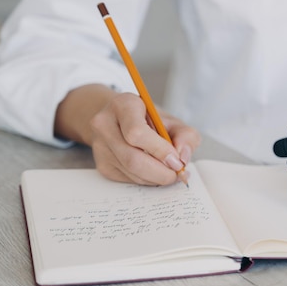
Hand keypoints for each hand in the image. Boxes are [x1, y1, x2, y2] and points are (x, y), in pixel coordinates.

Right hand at [55, 84, 200, 184]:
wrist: (122, 120)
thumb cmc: (150, 120)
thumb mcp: (172, 121)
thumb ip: (186, 136)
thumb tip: (183, 158)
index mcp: (123, 105)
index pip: (137, 133)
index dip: (160, 151)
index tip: (177, 160)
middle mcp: (105, 124)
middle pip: (132, 159)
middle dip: (161, 172)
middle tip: (177, 173)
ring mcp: (100, 146)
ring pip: (131, 172)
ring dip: (156, 178)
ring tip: (169, 171)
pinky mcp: (102, 164)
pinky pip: (128, 179)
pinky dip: (147, 180)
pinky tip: (154, 171)